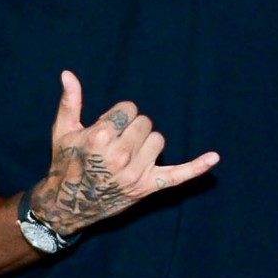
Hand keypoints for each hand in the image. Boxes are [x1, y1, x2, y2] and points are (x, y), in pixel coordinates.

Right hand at [29, 70, 219, 237]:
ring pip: (159, 140)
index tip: (106, 128)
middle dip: (132, 128)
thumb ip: (69, 101)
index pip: (129, 109)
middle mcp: (119, 155)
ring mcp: (135, 173)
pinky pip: (178, 175)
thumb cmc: (64, 163)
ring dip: (147, 143)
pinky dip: (197, 167)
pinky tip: (214, 157)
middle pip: (145, 122)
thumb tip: (68, 73)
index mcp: (100, 137)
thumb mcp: (62, 131)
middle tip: (115, 144)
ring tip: (128, 154)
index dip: (118, 116)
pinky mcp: (147, 187)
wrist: (66, 205)